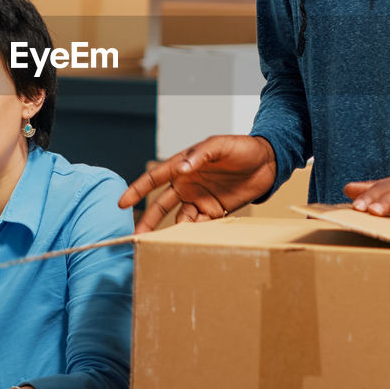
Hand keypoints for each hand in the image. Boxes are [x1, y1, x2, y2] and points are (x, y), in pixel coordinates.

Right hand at [119, 135, 277, 232]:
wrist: (268, 162)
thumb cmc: (241, 148)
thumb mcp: (219, 145)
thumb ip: (200, 155)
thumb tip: (182, 167)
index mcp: (183, 166)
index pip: (154, 179)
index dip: (137, 190)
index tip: (121, 203)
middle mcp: (187, 184)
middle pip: (161, 206)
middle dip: (148, 221)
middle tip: (137, 237)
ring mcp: (200, 198)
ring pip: (179, 218)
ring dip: (173, 230)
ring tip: (166, 243)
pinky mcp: (215, 210)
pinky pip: (200, 224)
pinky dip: (195, 232)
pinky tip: (192, 238)